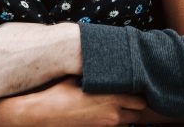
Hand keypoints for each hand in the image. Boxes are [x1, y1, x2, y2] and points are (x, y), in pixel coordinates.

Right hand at [22, 78, 145, 126]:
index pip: (140, 100)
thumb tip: (104, 63)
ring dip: (123, 116)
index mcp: (111, 98)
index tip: (132, 88)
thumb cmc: (58, 95)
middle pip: (138, 115)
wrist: (43, 115)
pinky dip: (111, 123)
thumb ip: (96, 74)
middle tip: (126, 99)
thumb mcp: (78, 77)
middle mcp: (112, 115)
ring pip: (126, 124)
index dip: (138, 93)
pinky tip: (101, 116)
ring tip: (112, 107)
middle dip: (134, 107)